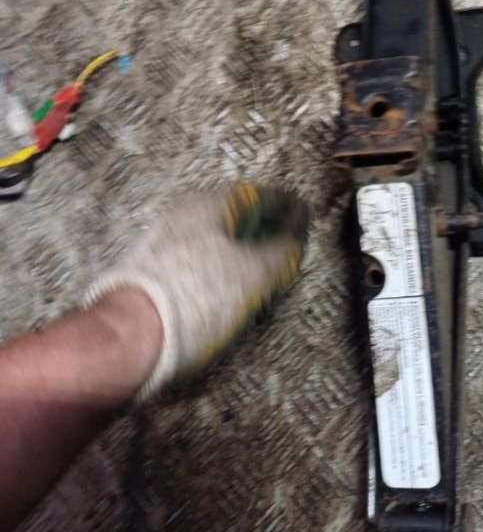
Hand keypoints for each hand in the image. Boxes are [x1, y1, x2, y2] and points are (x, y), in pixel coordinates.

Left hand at [84, 184, 308, 398]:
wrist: (129, 337)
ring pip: (216, 239)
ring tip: (267, 270)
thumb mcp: (253, 273)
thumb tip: (295, 241)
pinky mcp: (155, 274)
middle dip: (265, 227)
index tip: (305, 217)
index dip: (287, 206)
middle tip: (289, 244)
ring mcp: (165, 244)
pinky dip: (224, 267)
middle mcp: (183, 216)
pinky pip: (201, 260)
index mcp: (208, 204)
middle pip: (235, 215)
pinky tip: (233, 289)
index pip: (259, 194)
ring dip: (244, 249)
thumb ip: (280, 253)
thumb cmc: (195, 296)